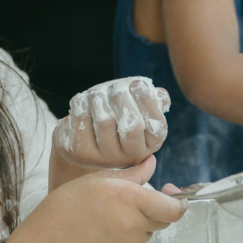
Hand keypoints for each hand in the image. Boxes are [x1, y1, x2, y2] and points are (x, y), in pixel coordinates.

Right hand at [39, 170, 186, 242]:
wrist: (50, 242)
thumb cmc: (67, 207)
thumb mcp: (98, 180)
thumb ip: (132, 173)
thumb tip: (151, 163)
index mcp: (130, 200)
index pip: (174, 208)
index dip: (179, 201)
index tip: (170, 192)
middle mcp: (134, 224)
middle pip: (164, 219)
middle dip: (156, 208)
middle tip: (134, 200)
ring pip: (148, 231)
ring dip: (139, 222)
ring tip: (110, 214)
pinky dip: (126, 236)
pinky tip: (104, 229)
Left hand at [53, 78, 170, 169]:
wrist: (83, 137)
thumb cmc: (117, 114)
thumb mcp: (138, 106)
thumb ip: (154, 99)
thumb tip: (160, 95)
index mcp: (150, 144)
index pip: (157, 126)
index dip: (147, 101)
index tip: (137, 84)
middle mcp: (130, 156)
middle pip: (131, 126)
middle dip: (123, 99)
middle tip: (116, 87)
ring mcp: (105, 158)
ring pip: (104, 121)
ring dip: (100, 98)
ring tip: (98, 92)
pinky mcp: (82, 153)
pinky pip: (82, 120)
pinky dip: (82, 103)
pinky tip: (84, 101)